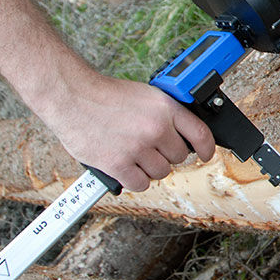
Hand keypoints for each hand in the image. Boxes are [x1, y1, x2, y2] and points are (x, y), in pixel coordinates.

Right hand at [40, 75, 214, 191]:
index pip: (201, 134)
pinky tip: (127, 167)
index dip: (207, 148)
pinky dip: (134, 180)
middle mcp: (155, 128)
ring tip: (134, 154)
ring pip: (161, 172)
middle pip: (179, 157)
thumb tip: (182, 133)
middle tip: (150, 147)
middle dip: (167, 154)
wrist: (71, 96)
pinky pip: (140, 184)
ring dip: (150, 168)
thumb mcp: (146, 96)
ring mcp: (137, 148)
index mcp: (166, 108)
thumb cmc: (105, 95)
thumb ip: (166, 114)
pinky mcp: (118, 164)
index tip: (206, 154)